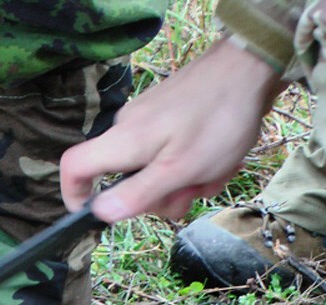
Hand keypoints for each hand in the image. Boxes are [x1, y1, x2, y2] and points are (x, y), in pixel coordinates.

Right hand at [60, 39, 285, 222]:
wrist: (251, 67)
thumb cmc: (217, 120)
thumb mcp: (179, 169)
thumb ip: (138, 193)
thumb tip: (99, 213)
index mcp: (121, 143)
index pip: (73, 168)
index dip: (74, 195)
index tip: (92, 215)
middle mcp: (126, 130)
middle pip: (122, 178)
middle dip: (157, 195)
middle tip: (189, 193)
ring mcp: (147, 121)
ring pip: (153, 168)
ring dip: (182, 180)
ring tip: (212, 171)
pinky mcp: (167, 116)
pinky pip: (170, 152)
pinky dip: (191, 162)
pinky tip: (218, 158)